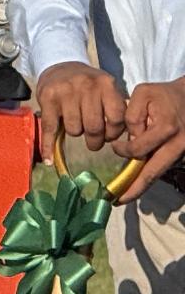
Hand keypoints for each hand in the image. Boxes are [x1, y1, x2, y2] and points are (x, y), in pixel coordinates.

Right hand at [34, 61, 127, 159]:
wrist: (60, 65)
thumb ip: (115, 106)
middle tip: (94, 143)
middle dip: (95, 140)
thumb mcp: (106, 87)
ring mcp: (65, 92)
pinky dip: (49, 146)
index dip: (114, 132)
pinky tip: (49, 160)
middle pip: (94, 126)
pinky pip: (50, 128)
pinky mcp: (48, 99)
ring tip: (76, 127)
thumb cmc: (88, 82)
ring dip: (76, 133)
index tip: (109, 136)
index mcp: (106, 84)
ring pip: (74, 129)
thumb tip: (125, 136)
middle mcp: (86, 86)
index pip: (116, 118)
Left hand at [118, 77, 184, 202]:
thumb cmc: (164, 94)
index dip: (123, 151)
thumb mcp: (144, 93)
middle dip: (134, 189)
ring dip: (141, 186)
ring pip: (158, 174)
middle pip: (152, 173)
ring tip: (123, 198)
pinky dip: (149, 177)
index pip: (139, 149)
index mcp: (166, 129)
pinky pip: (162, 168)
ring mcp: (181, 153)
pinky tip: (135, 184)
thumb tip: (130, 136)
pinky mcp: (181, 155)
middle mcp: (176, 145)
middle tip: (116, 201)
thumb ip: (131, 114)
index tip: (116, 147)